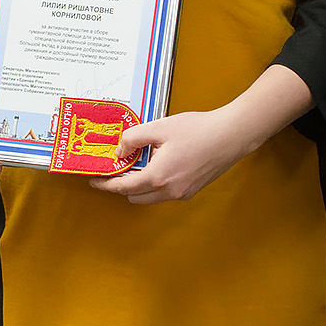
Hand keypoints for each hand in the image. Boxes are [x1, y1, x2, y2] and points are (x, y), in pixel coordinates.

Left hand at [90, 106, 267, 202]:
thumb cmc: (199, 130)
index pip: (123, 187)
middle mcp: (169, 191)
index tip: (95, 180)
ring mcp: (182, 193)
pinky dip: (155, 184)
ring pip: (150, 197)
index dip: (106, 185)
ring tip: (141, 162)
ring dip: (140, 185)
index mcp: (158, 176)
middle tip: (118, 166)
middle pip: (134, 196)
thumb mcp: (159, 127)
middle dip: (122, 184)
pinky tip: (159, 163)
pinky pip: (164, 193)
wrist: (231, 135)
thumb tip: (120, 150)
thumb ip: (133, 138)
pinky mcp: (191, 191)